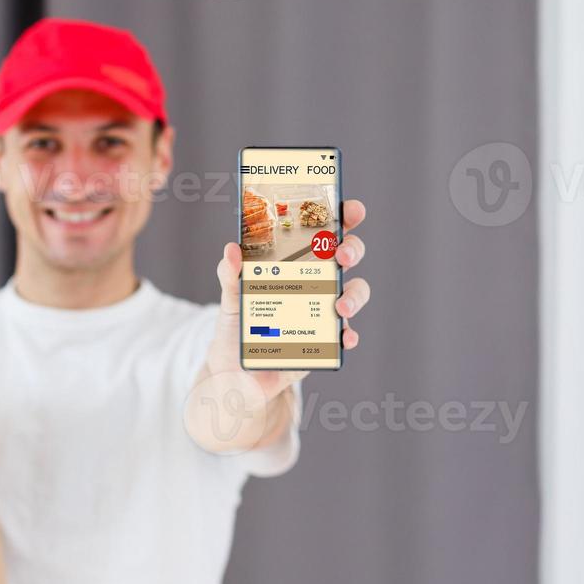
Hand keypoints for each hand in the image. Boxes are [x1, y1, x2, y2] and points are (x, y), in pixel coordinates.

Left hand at [190, 200, 370, 451]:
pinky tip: (344, 337)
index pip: (325, 232)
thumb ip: (229, 276)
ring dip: (354, 295)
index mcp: (296, 263)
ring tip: (339, 306)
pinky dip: (349, 335)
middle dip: (352, 249)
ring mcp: (324, 311)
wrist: (235, 373)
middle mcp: (316, 282)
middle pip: (347, 256)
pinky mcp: (325, 342)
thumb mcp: (230, 299)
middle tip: (342, 254)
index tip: (351, 210)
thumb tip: (230, 250)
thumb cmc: (236, 327)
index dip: (343, 217)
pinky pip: (346, 335)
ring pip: (354, 293)